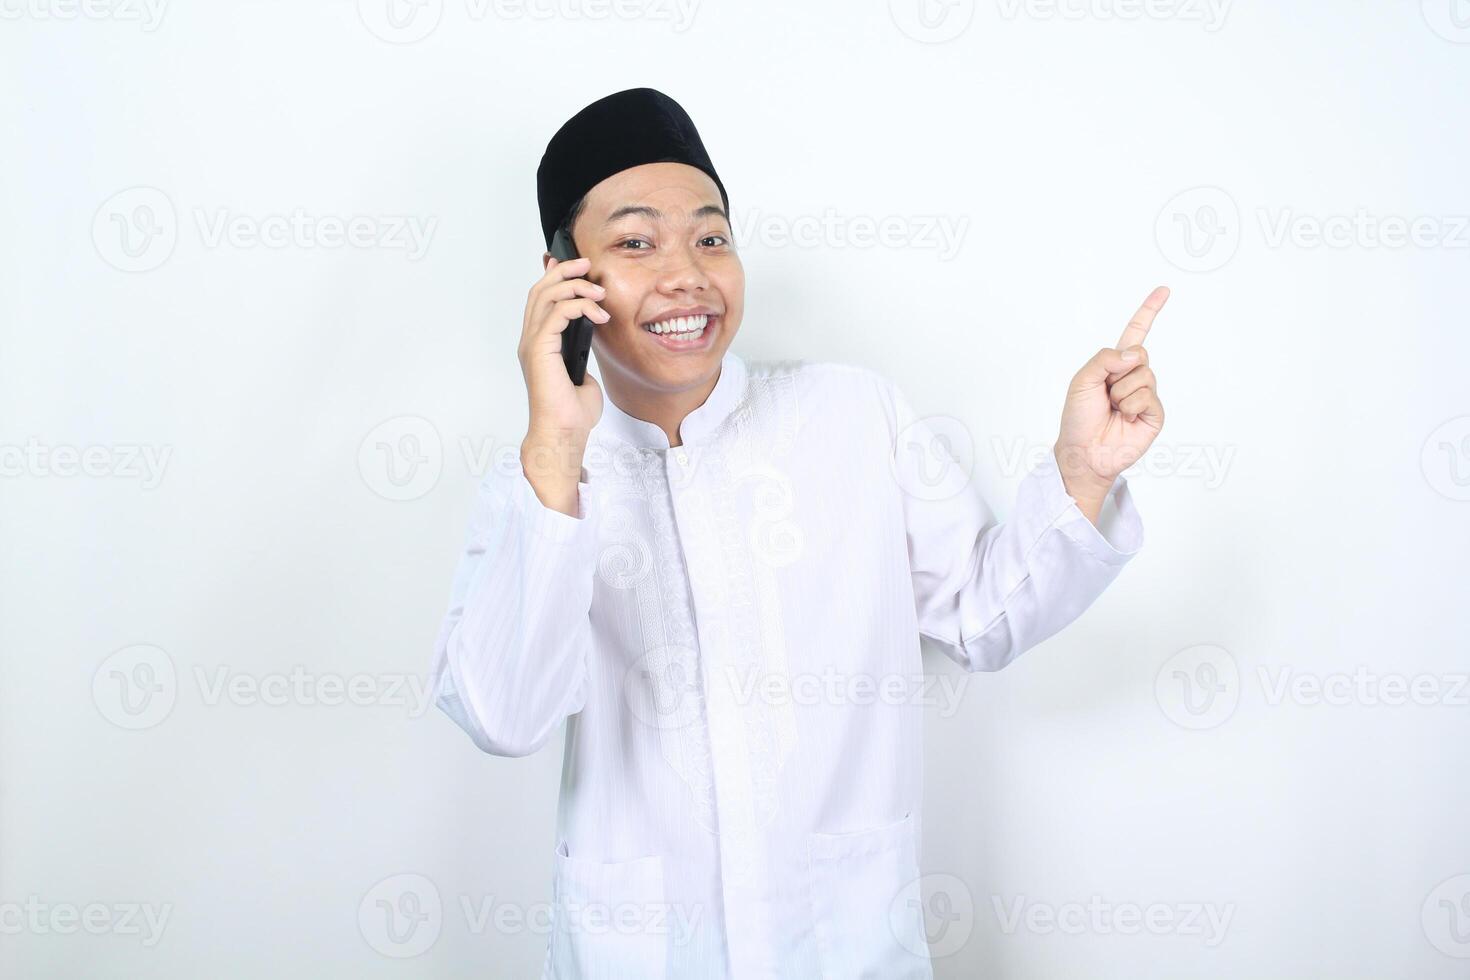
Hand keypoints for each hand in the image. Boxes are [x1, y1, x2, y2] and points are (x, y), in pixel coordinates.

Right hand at [517, 255, 609, 513]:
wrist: (564, 433)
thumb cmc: (572, 413)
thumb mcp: (583, 376)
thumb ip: (582, 356)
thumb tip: (589, 344)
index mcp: (538, 345)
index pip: (540, 300)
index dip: (554, 277)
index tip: (577, 267)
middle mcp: (530, 340)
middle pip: (540, 290)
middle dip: (564, 271)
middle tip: (587, 265)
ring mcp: (532, 344)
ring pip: (546, 296)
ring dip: (574, 286)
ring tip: (598, 291)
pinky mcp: (540, 349)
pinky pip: (557, 313)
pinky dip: (579, 306)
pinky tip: (597, 314)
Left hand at [1053, 286, 1167, 513]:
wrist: (1083, 451)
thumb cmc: (1078, 418)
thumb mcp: (1082, 380)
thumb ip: (1105, 358)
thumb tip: (1136, 353)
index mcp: (1115, 365)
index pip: (1136, 333)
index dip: (1149, 311)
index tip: (1164, 290)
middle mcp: (1133, 377)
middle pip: (1140, 354)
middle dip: (1118, 372)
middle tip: (1105, 394)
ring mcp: (1146, 395)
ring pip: (1143, 376)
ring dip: (1121, 393)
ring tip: (1112, 409)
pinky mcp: (1154, 413)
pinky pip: (1147, 396)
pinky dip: (1131, 406)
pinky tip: (1124, 419)